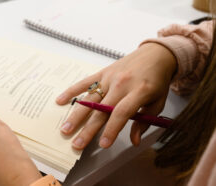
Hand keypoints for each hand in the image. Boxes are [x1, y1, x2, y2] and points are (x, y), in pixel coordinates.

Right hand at [56, 43, 176, 149]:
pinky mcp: (102, 72)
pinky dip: (71, 91)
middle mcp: (121, 84)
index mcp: (138, 92)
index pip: (121, 113)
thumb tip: (134, 141)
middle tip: (77, 144)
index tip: (103, 144)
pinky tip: (60, 101)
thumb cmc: (157, 80)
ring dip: (76, 115)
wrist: (156, 54)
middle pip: (101, 110)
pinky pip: (84, 82)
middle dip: (88, 129)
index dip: (111, 130)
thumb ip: (144, 122)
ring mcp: (109, 77)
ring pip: (89, 99)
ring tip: (65, 129)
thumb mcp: (158, 102)